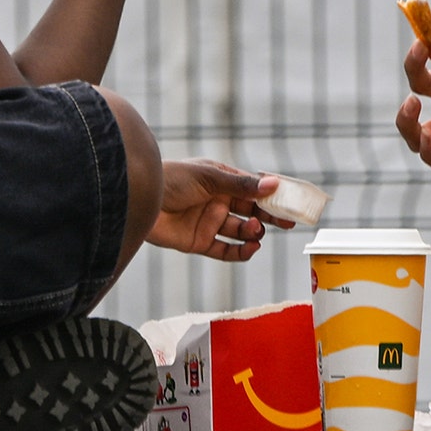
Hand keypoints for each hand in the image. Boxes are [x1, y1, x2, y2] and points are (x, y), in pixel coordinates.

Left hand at [147, 159, 293, 261]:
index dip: (272, 195)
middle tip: (288, 223)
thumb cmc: (170, 179)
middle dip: (270, 217)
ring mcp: (209, 222)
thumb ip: (242, 185)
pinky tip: (252, 248)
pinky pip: (226, 250)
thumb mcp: (210, 178)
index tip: (291, 202)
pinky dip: (241, 252)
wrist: (138, 200)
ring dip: (252, 231)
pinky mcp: (199, 242)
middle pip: (251, 210)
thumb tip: (273, 185)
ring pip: (240, 231)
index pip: (253, 188)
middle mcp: (217, 201)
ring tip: (255, 230)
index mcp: (220, 180)